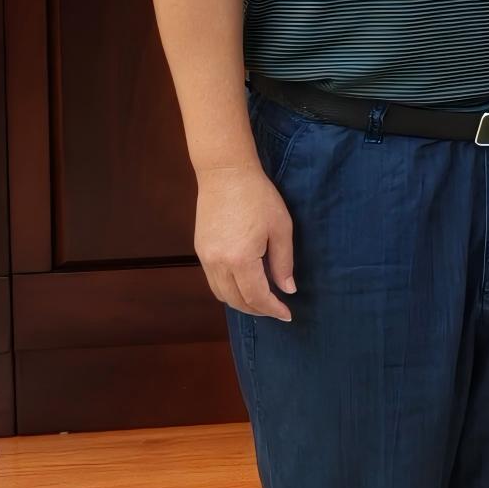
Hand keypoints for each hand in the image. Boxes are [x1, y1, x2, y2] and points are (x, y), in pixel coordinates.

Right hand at [195, 163, 296, 320]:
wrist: (225, 173)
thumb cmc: (258, 196)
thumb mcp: (280, 228)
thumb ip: (284, 263)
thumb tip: (288, 289)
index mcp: (240, 259)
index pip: (257, 297)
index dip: (273, 309)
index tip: (288, 314)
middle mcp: (218, 263)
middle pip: (236, 301)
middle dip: (258, 310)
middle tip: (277, 310)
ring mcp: (205, 258)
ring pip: (221, 294)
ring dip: (241, 303)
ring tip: (261, 301)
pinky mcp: (200, 250)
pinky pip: (213, 281)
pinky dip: (229, 290)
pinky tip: (244, 285)